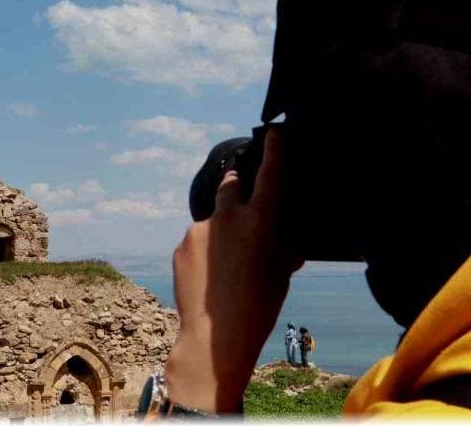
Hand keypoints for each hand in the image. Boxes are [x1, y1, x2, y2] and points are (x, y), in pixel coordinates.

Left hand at [165, 129, 302, 411]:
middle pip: (231, 184)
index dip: (275, 152)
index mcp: (260, 222)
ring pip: (213, 220)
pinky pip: (197, 241)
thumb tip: (290, 245)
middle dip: (236, 182)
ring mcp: (200, 229)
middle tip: (241, 190)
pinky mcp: (181, 244)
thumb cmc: (258, 308)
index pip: (270, 176)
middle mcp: (228, 217)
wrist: (213, 337)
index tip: (275, 133)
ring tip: (226, 267)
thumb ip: (284, 252)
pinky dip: (204, 251)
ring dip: (220, 232)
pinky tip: (210, 277)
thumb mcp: (281, 276)